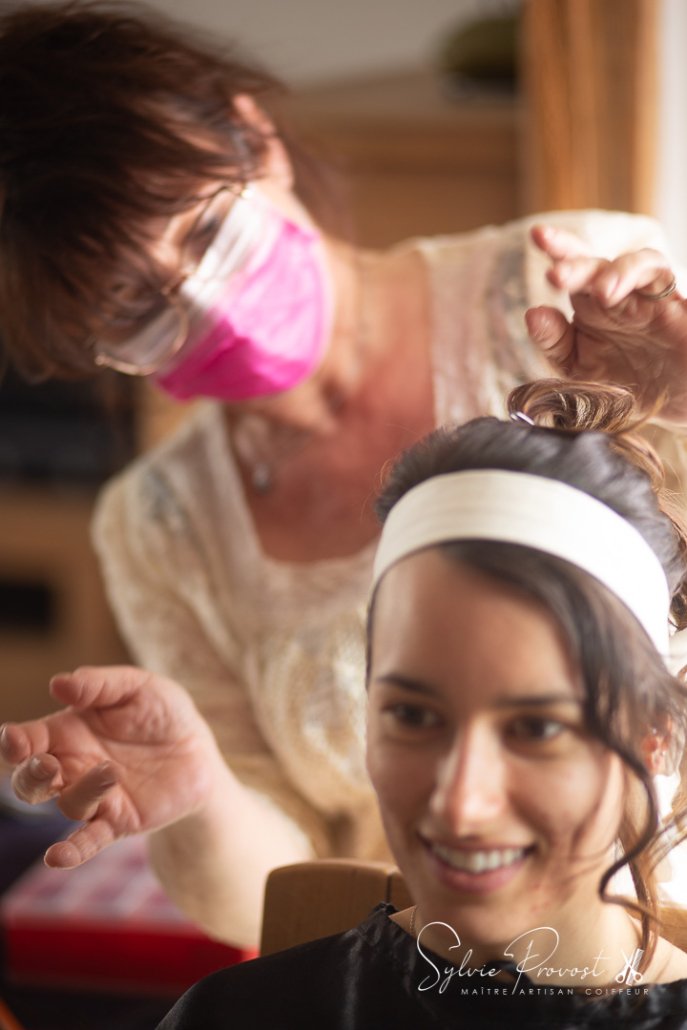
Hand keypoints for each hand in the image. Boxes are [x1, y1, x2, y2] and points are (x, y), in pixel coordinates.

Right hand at [0, 666, 221, 867]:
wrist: (199, 750)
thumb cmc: (161, 711)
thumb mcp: (137, 686)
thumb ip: (99, 684)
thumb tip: (58, 683)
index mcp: (68, 730)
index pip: (29, 739)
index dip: (15, 741)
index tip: (14, 740)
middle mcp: (73, 766)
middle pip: (32, 780)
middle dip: (31, 775)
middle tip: (46, 765)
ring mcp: (94, 797)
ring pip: (67, 803)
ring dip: (83, 792)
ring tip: (110, 772)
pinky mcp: (117, 822)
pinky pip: (87, 841)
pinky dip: (71, 851)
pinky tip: (57, 858)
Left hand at [526, 224, 686, 421]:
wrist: (674, 402)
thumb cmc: (627, 383)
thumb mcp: (580, 369)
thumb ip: (555, 343)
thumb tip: (532, 313)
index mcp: (592, 306)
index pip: (572, 271)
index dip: (557, 250)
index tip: (536, 235)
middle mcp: (618, 294)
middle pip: (595, 263)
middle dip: (573, 260)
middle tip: (555, 275)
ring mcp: (648, 296)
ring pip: (633, 262)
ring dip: (612, 272)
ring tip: (600, 293)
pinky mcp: (676, 302)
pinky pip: (659, 273)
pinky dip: (636, 275)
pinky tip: (617, 292)